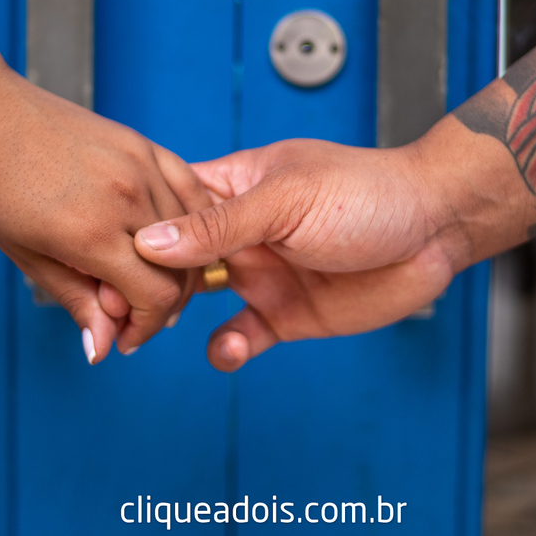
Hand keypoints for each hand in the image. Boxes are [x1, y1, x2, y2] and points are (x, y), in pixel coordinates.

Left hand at [0, 62, 209, 363]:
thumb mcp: (26, 255)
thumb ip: (75, 300)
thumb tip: (102, 347)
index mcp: (90, 231)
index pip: (155, 296)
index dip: (145, 327)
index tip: (124, 336)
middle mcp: (125, 196)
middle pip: (180, 270)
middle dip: (160, 304)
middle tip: (128, 312)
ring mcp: (141, 166)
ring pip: (192, 234)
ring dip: (175, 266)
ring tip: (142, 276)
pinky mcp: (145, 146)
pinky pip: (191, 192)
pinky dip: (190, 222)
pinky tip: (170, 238)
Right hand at [132, 134, 467, 370]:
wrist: (435, 228)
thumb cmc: (368, 190)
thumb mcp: (287, 199)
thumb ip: (220, 224)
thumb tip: (151, 240)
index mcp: (233, 186)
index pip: (166, 202)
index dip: (133, 225)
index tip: (100, 248)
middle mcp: (239, 232)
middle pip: (171, 257)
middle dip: (141, 280)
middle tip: (114, 305)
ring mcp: (260, 274)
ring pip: (194, 301)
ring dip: (169, 316)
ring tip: (150, 333)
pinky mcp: (285, 315)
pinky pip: (240, 337)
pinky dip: (225, 348)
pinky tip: (227, 349)